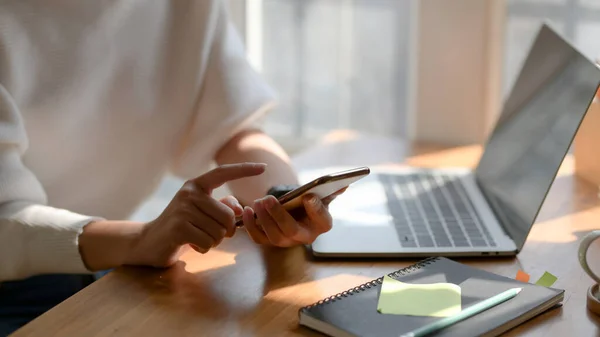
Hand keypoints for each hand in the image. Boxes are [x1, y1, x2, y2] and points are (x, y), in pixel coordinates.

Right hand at [124, 163, 264, 266]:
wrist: (148, 242)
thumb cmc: (182, 226)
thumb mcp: (203, 213)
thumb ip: (222, 207)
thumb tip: (238, 210)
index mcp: (196, 186)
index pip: (223, 173)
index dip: (244, 170)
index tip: (264, 167)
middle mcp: (189, 193)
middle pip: (228, 216)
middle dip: (224, 232)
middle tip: (207, 233)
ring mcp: (183, 209)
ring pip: (220, 232)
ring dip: (212, 241)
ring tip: (196, 237)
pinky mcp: (179, 227)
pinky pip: (208, 242)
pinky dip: (203, 248)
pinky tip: (190, 244)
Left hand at [242, 188, 346, 246]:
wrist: (295, 208)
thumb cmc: (310, 199)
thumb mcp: (323, 193)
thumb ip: (332, 189)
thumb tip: (344, 183)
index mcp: (322, 224)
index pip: (322, 220)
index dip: (316, 209)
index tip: (309, 196)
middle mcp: (305, 237)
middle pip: (292, 231)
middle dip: (279, 216)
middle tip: (268, 199)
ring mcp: (286, 241)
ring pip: (274, 237)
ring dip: (263, 220)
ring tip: (257, 202)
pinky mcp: (269, 241)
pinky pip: (258, 238)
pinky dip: (250, 226)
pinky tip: (246, 210)